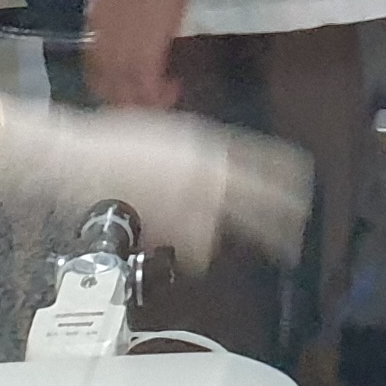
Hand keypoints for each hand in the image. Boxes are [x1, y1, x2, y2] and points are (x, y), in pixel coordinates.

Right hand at [0, 101, 312, 269]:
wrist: (79, 161)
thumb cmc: (118, 141)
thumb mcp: (171, 135)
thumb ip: (200, 155)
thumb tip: (219, 167)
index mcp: (210, 145)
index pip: (265, 161)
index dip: (288, 176)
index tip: (306, 184)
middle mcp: (208, 176)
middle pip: (260, 204)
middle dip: (280, 223)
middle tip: (296, 237)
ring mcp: (190, 205)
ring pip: (217, 234)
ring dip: (207, 236)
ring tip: (186, 230)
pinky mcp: (169, 231)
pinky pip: (190, 249)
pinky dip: (182, 249)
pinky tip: (164, 236)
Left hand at [87, 0, 189, 111]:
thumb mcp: (121, 2)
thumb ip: (123, 25)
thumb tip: (135, 33)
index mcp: (93, 34)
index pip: (94, 74)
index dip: (112, 86)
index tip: (131, 87)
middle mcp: (101, 50)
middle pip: (108, 92)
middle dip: (129, 102)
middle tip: (151, 99)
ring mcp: (120, 57)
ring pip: (128, 99)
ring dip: (148, 103)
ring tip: (166, 95)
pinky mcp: (144, 61)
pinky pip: (149, 92)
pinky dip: (163, 95)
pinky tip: (175, 86)